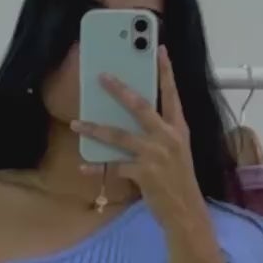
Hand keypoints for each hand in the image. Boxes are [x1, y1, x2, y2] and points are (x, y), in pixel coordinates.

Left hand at [100, 49, 211, 239]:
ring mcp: (155, 155)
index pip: (172, 94)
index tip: (159, 50)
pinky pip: (113, 165)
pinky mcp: (144, 173)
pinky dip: (97, 166)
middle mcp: (168, 137)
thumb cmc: (179, 180)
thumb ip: (160, 133)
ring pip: (119, 135)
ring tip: (76, 122)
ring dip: (95, 128)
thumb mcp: (177, 151)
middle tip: (102, 76)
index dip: (166, 71)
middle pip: (140, 107)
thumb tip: (134, 118)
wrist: (186, 212)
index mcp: (179, 129)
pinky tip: (83, 166)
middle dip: (119, 90)